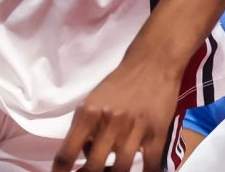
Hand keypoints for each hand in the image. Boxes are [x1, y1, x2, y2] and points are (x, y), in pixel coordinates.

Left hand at [52, 53, 179, 171]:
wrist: (152, 63)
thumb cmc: (120, 83)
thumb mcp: (94, 100)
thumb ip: (86, 127)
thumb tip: (84, 154)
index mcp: (88, 113)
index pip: (67, 152)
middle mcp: (108, 123)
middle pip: (93, 167)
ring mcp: (133, 130)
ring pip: (120, 170)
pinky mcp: (156, 134)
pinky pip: (149, 166)